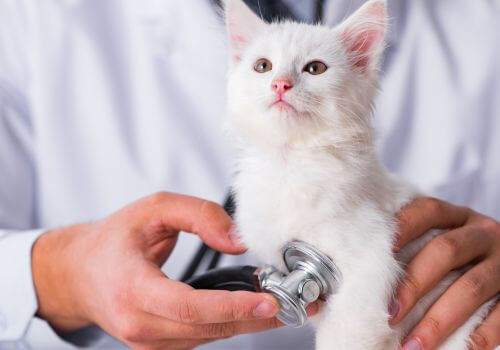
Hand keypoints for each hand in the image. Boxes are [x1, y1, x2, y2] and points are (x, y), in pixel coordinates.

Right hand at [32, 192, 294, 349]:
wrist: (80, 273)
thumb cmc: (115, 240)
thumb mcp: (154, 209)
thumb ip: (198, 215)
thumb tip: (238, 240)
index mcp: (132, 288)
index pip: (188, 307)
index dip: (231, 307)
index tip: (270, 301)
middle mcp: (138, 324)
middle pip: (208, 329)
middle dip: (257, 317)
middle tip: (298, 303)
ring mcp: (147, 342)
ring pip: (209, 337)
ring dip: (248, 322)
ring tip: (284, 302)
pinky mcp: (156, 346)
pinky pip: (201, 338)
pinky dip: (229, 323)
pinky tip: (252, 308)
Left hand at [390, 197, 499, 349]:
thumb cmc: (458, 258)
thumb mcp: (442, 241)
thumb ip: (413, 248)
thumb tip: (363, 277)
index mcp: (458, 218)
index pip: (428, 210)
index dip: (404, 225)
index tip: (381, 250)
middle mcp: (483, 234)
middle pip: (445, 250)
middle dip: (414, 284)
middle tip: (390, 314)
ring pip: (471, 287)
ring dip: (438, 321)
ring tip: (413, 346)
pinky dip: (480, 336)